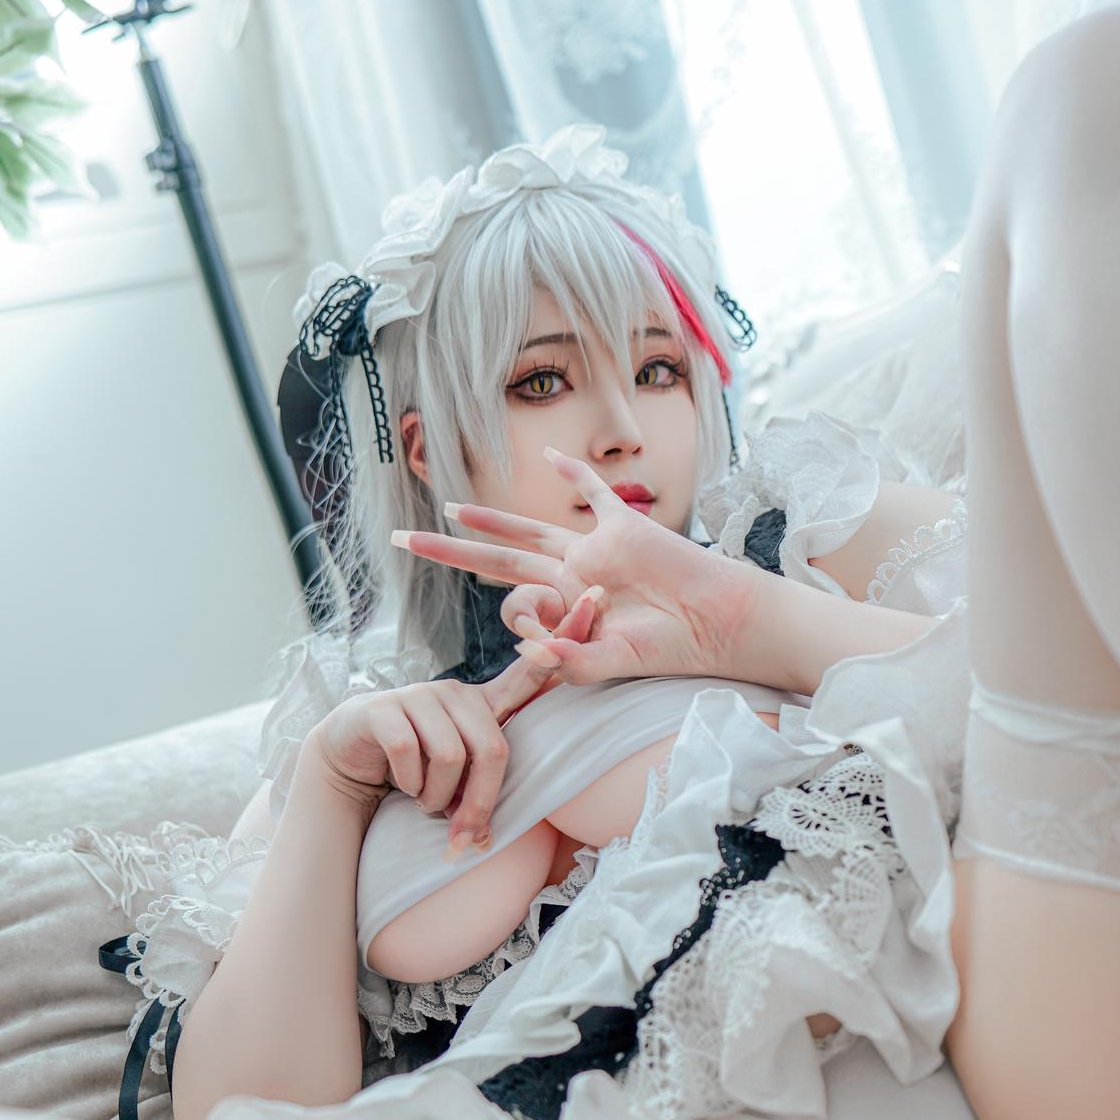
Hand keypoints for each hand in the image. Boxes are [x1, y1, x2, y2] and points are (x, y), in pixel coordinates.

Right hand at [309, 591, 600, 848]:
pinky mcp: (382, 708)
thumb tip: (484, 839)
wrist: (349, 761)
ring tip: (425, 802)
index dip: (557, 648)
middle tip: (461, 834)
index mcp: (483, 707)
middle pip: (491, 749)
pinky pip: (407, 753)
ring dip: (436, 798)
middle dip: (479, 803)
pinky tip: (400, 784)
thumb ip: (479, 792)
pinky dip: (408, 784)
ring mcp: (418, 695)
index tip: (590, 604)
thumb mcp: (457, 777)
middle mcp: (455, 694)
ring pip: (448, 757)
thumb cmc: (415, 770)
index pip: (529, 675)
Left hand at [391, 448, 762, 684]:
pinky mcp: (623, 529)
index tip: (536, 638)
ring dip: (487, 516)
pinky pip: (596, 492)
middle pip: (498, 559)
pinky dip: (575, 473)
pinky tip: (550, 457)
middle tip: (400, 541)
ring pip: (529, 527)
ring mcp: (596, 549)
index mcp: (567, 611)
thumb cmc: (673, 648)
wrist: (719, 624)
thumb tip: (524, 648)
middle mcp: (573, 578)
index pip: (518, 606)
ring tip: (445, 507)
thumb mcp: (613, 663)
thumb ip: (568, 660)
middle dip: (448, 552)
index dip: (512, 618)